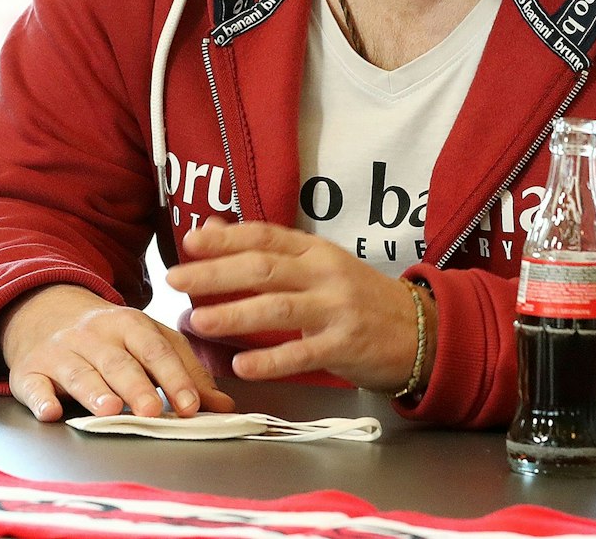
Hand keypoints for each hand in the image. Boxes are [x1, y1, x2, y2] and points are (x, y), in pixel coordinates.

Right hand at [0, 284, 234, 421]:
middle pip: (118, 362)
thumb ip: (186, 372)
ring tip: (109, 411)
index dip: (175, 377)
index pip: (156, 349)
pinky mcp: (29, 371)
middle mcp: (94, 335)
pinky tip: (50, 412)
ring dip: (93, 392)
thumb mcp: (149, 342)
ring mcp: (60, 352)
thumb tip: (225, 407)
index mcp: (130, 324)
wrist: (44, 311)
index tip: (191, 406)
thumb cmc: (110, 337)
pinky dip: (40, 399)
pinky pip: (33, 385)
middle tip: (152, 411)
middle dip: (136, 387)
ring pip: (78, 373)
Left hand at [166, 218, 432, 391]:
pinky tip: (241, 366)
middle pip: (263, 268)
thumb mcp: (319, 265)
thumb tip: (213, 228)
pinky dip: (269, 360)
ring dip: (233, 314)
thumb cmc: (358, 297)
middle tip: (176, 280)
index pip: (265, 236)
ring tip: (197, 322)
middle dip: (215, 274)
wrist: (418, 329)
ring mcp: (337, 310)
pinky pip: (301, 353)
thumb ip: (270, 251)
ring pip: (277, 308)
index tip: (189, 242)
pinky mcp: (345, 346)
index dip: (225, 238)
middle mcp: (325, 274)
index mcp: (316, 250)